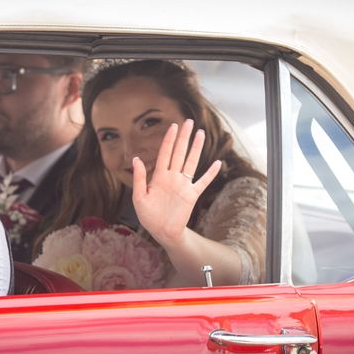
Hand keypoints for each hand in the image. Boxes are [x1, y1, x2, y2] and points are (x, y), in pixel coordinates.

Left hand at [132, 119, 220, 247]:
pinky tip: (217, 163)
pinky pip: (203, 182)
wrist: (162, 232)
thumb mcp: (139, 198)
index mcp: (159, 176)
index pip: (165, 153)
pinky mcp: (191, 195)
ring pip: (191, 162)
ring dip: (196, 148)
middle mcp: (172, 177)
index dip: (169, 140)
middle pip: (179, 153)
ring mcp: (183, 185)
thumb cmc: (148, 216)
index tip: (174, 126)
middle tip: (189, 121)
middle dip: (184, 137)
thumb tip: (136, 159)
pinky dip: (210, 173)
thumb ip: (139, 178)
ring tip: (201, 134)